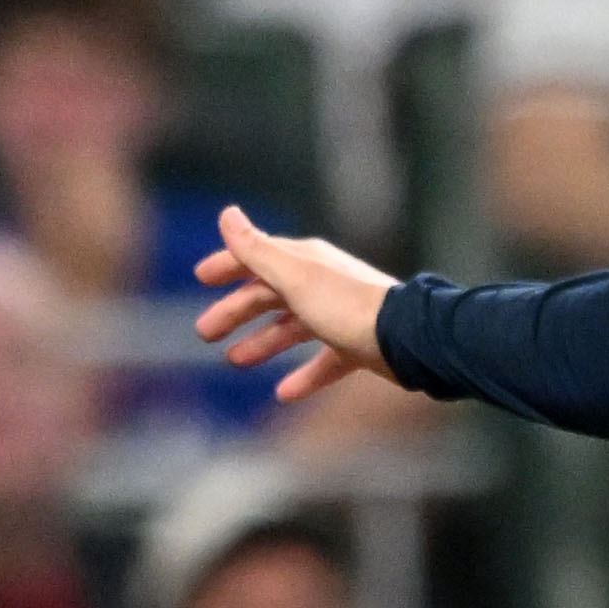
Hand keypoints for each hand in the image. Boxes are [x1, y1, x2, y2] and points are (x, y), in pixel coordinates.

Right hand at [193, 206, 397, 401]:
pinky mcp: (358, 346)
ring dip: (263, 343)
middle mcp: (323, 283)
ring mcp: (341, 315)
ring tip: (235, 361)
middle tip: (205, 333)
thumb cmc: (348, 306)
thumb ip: (257, 250)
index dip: (229, 265)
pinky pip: (324, 362)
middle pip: (271, 295)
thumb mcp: (294, 276)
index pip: (259, 257)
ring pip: (293, 328)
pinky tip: (284, 393)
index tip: (201, 278)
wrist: (407, 339)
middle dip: (237, 312)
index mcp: (306, 262)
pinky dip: (304, 376)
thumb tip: (227, 214)